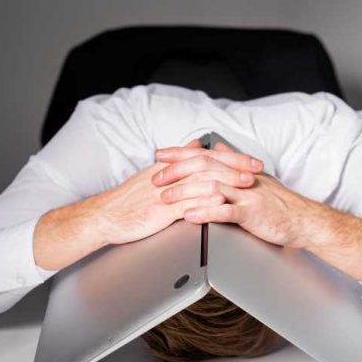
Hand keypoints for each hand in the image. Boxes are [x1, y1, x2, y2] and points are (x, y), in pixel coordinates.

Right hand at [33, 140, 262, 270]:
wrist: (104, 216)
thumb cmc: (128, 201)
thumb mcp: (153, 175)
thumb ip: (177, 160)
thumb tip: (197, 144)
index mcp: (169, 167)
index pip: (205, 156)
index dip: (230, 158)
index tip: (250, 160)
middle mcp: (169, 175)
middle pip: (207, 164)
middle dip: (235, 166)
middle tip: (257, 169)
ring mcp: (165, 192)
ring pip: (200, 181)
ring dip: (227, 181)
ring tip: (246, 184)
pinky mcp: (160, 210)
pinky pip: (186, 203)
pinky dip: (205, 200)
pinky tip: (220, 201)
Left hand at [155, 142, 361, 281]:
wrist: (302, 220)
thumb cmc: (278, 203)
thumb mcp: (254, 178)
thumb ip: (233, 163)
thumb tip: (217, 149)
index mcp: (238, 169)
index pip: (204, 155)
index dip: (180, 154)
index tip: (159, 155)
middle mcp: (241, 177)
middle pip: (203, 167)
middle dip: (176, 171)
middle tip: (155, 178)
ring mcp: (246, 194)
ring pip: (211, 187)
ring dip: (185, 192)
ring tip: (165, 198)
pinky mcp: (252, 213)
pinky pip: (225, 211)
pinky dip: (205, 212)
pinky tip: (189, 215)